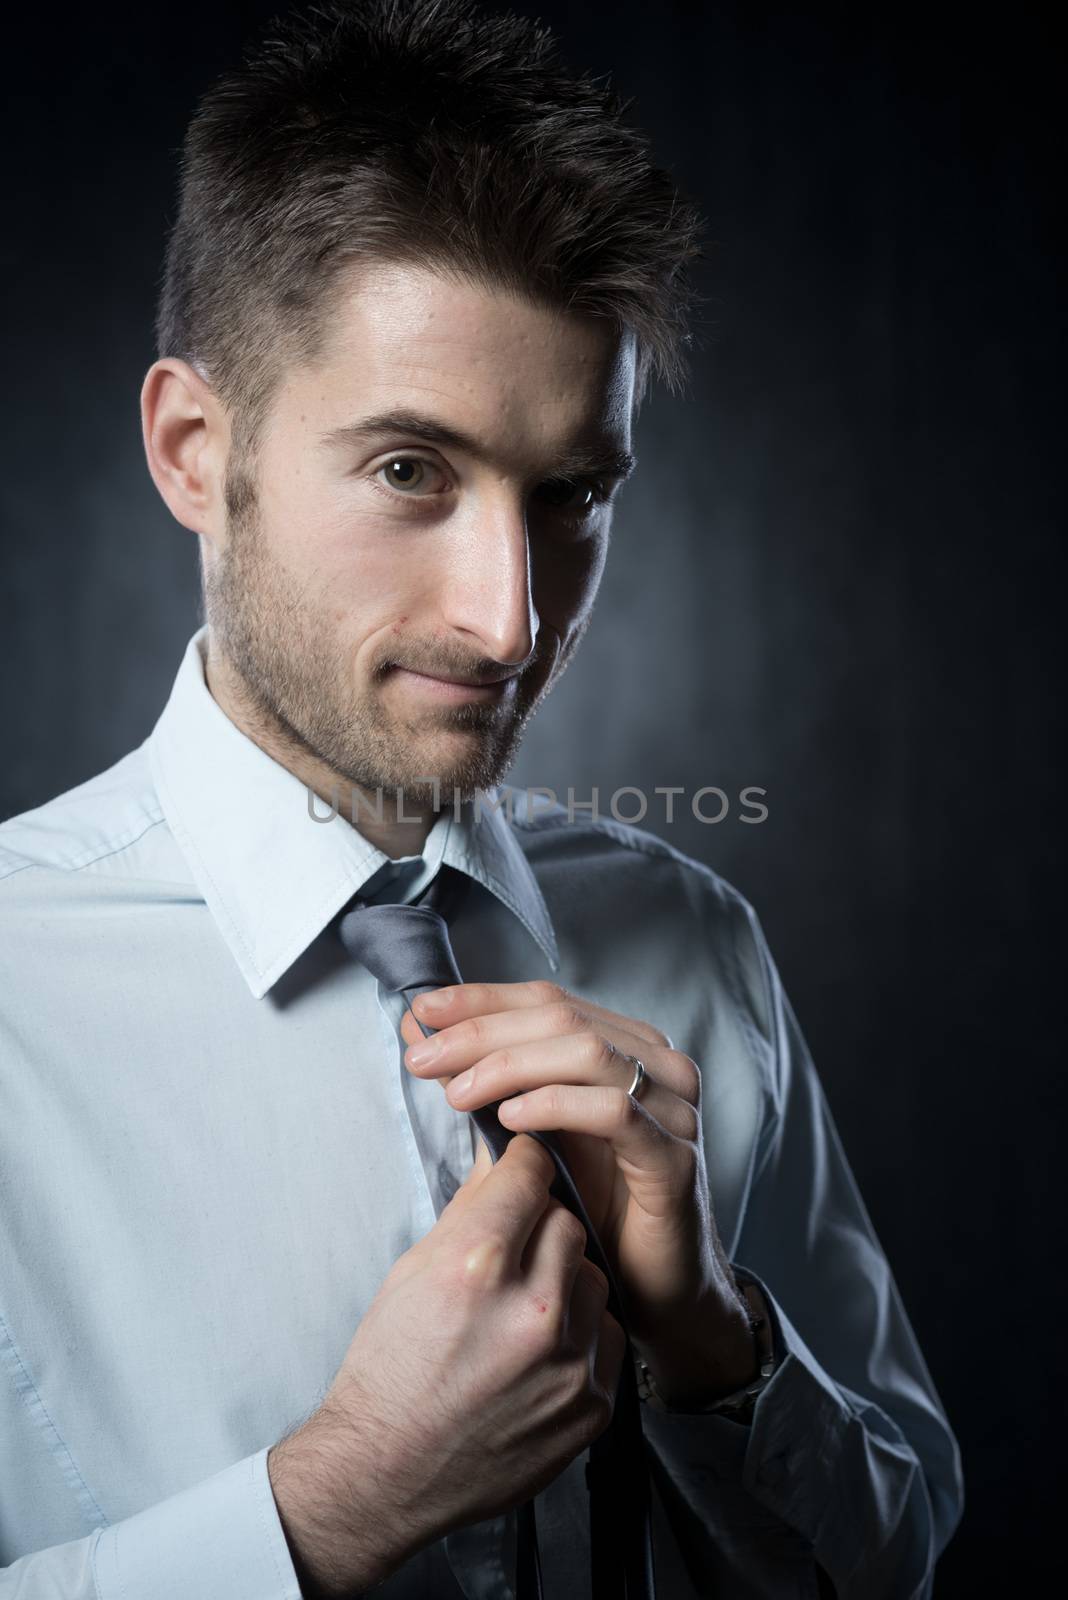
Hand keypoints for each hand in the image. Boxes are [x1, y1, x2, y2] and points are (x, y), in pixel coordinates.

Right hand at [268, 1134, 625, 1596]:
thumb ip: (470, 1207)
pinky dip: (580, 1334)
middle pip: (567, 1221)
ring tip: (522, 1307)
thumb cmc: (391, 1370)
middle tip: (513, 1249)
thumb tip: (501, 1155)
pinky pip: (607, 1335)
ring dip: (565, 1279)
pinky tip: (539, 1350)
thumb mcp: (413, 1271)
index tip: (524, 1167)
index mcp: (475, 1267)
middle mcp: (529, 1311)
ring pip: (594, 1275)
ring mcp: (567, 1362)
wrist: (386, 1474)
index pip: (530, 1175)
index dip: (525, 1164)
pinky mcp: (591, 1405)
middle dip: (542, 1225)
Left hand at [402, 979, 755, 1402]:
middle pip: (561, 1019)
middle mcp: (658, 1065)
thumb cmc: (596, 1208)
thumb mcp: (534, 1133)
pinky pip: (614, 1112)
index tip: (422, 1010)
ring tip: (456, 1092)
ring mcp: (672, 1107)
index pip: (548, 1001)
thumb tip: (423, 1030)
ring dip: (509, 1065)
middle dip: (482, 1033)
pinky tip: (510, 1117)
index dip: (482, 1000)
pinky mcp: (675, 1156)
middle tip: (422, 1057)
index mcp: (626, 1046)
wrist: (656, 1291)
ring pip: (586, 1053)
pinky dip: (555, 1105)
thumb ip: (491, 1080)